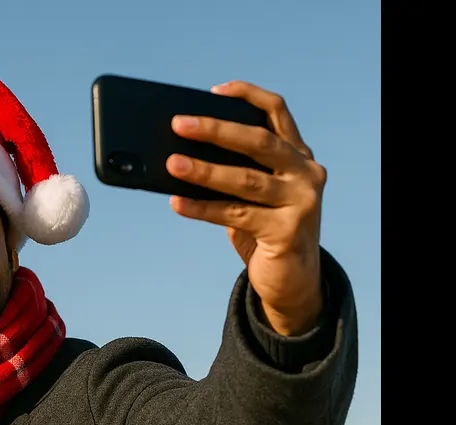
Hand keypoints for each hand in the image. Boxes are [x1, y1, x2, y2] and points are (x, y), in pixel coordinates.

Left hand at [166, 81, 326, 336]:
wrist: (293, 280)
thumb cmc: (264, 229)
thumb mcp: (253, 195)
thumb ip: (232, 172)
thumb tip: (176, 155)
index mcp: (298, 155)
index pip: (276, 112)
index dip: (246, 96)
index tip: (213, 91)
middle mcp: (306, 173)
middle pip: (258, 142)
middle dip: (216, 130)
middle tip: (178, 123)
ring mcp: (301, 202)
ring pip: (246, 180)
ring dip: (205, 171)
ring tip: (171, 163)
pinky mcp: (287, 232)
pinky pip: (236, 215)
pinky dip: (203, 208)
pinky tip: (177, 203)